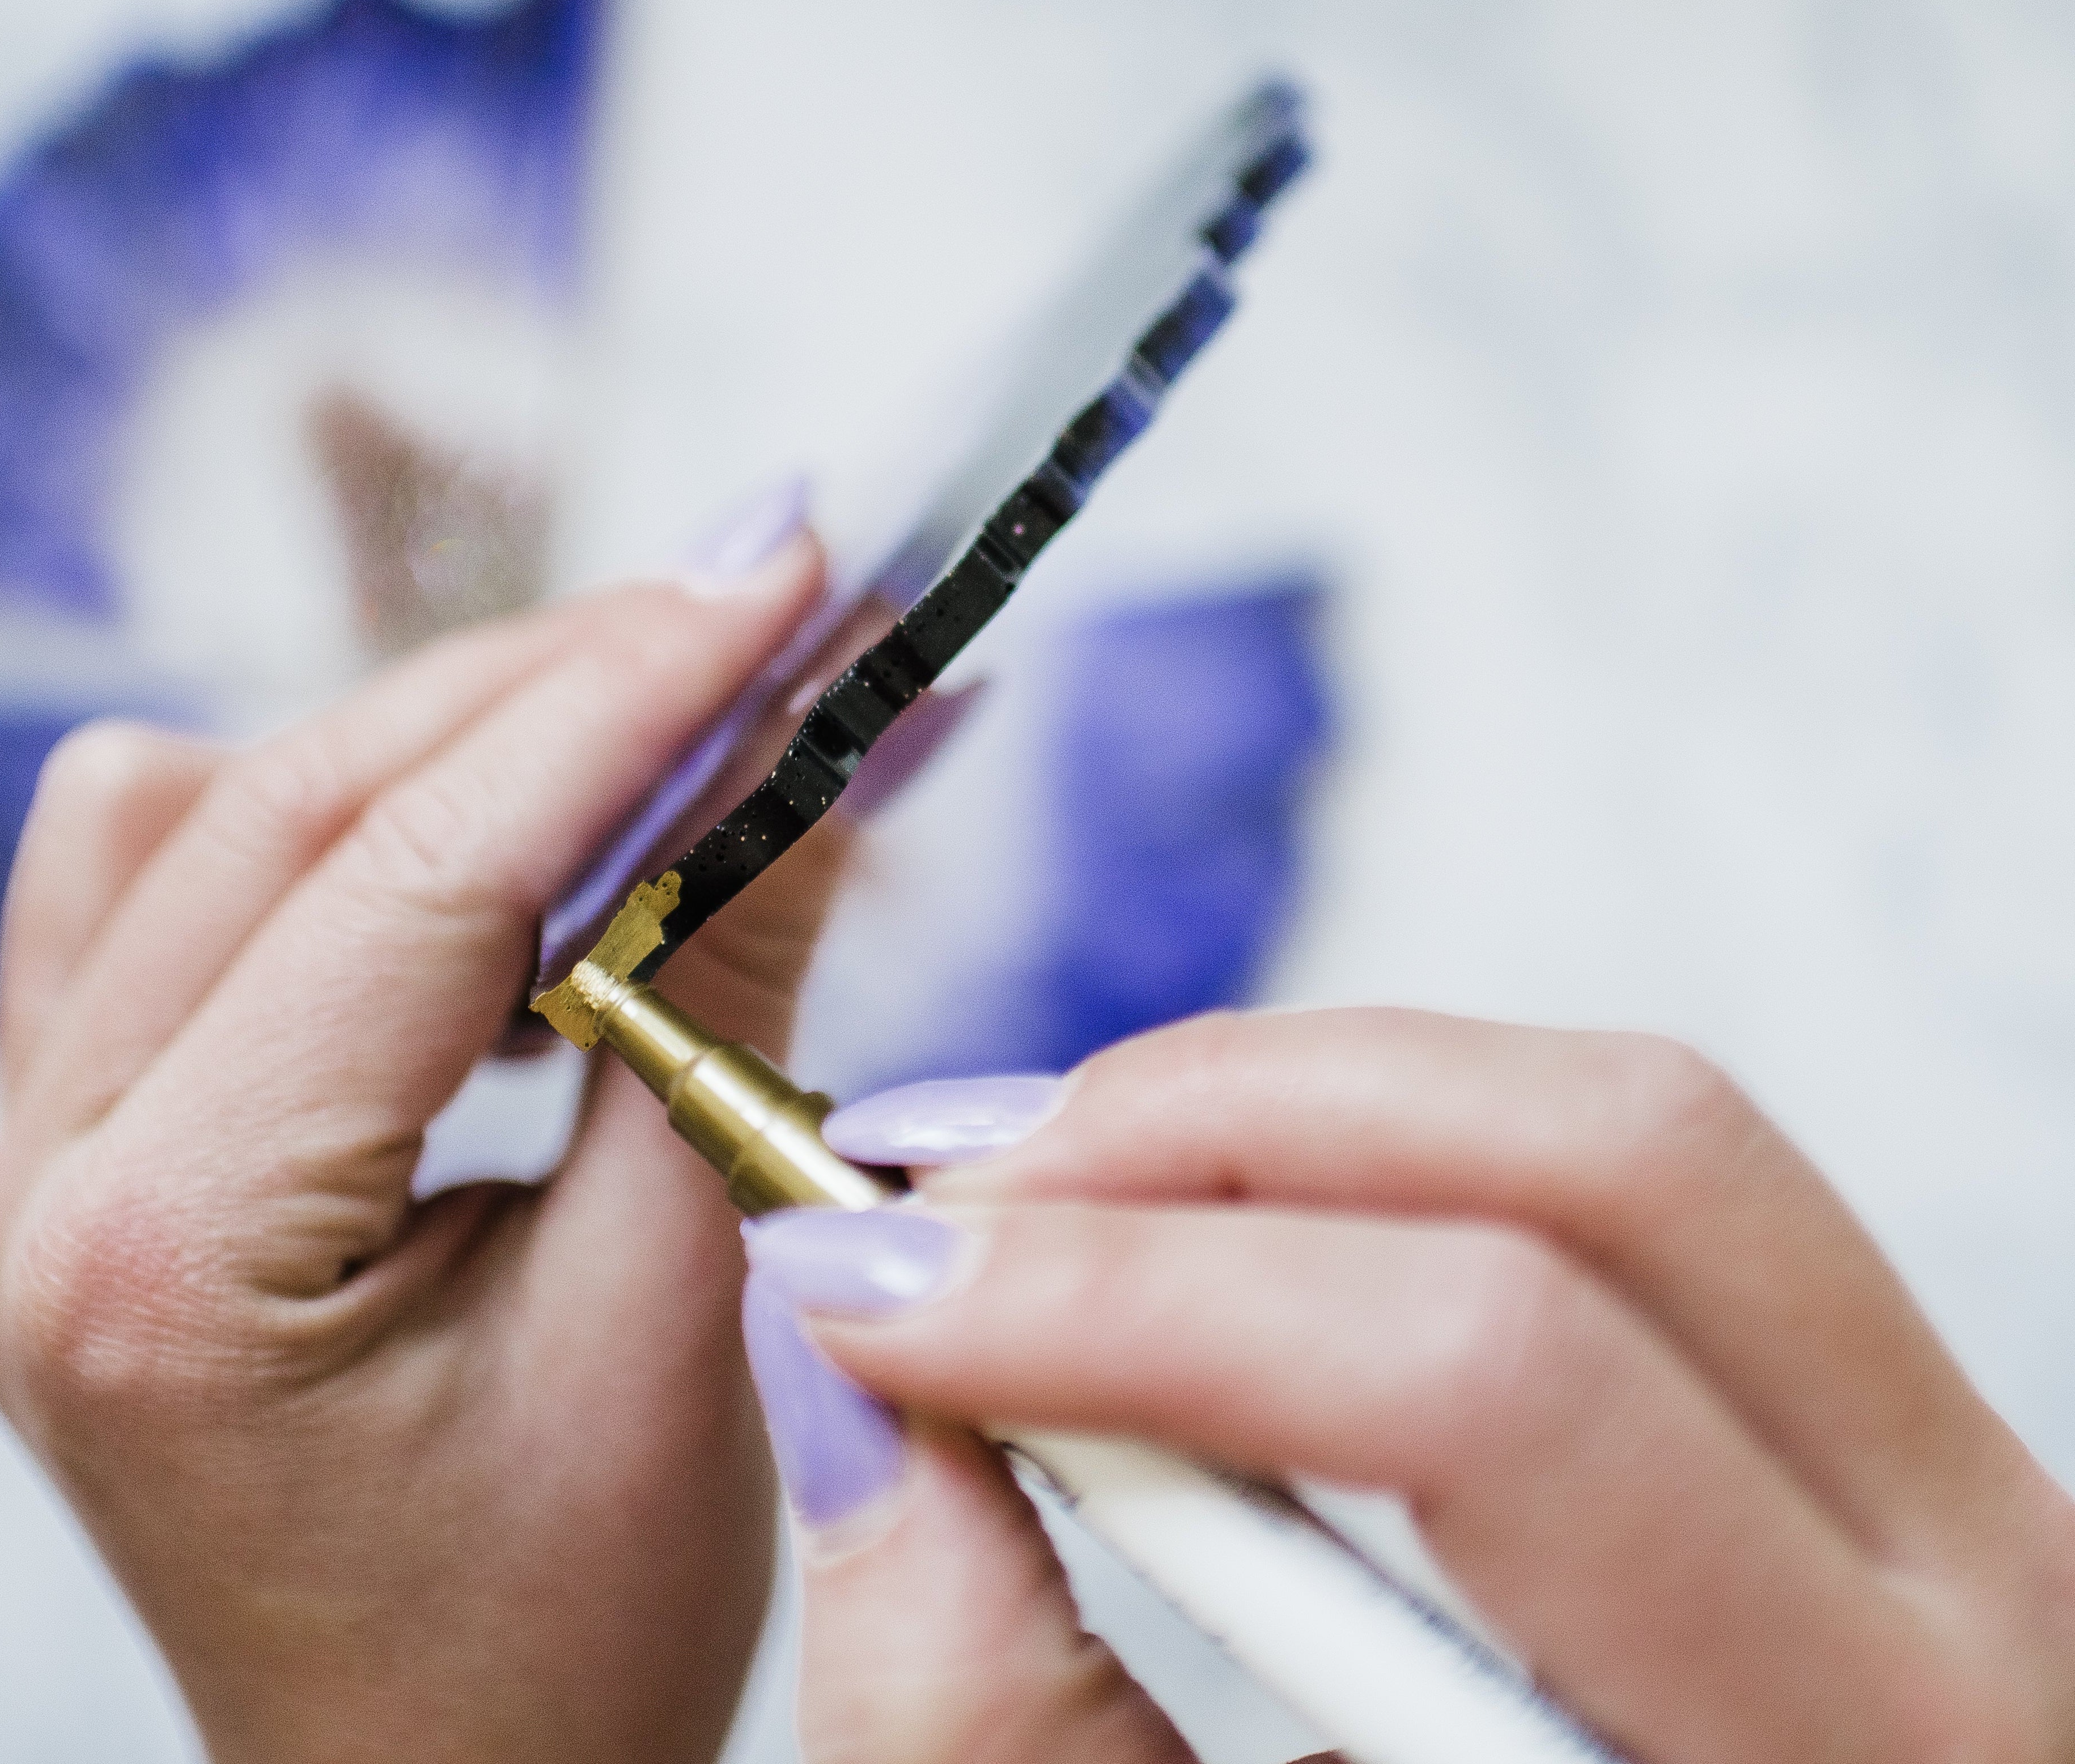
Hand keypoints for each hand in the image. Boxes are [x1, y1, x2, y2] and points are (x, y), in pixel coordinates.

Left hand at [0, 536, 837, 1763]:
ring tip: (661, 719)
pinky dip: (349, 817)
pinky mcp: (76, 1144)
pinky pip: (170, 885)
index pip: (418, 873)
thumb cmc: (558, 1637)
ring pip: (228, 810)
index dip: (627, 695)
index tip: (785, 575)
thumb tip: (816, 741)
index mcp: (167, 1262)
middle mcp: (35, 1192)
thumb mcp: (677, 1307)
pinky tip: (490, 831)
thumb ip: (721, 988)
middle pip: (308, 804)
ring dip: (456, 736)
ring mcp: (25, 1164)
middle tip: (767, 601)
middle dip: (564, 681)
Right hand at [742, 1009, 2074, 1762]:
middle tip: (949, 1193)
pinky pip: (1630, 1186)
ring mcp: (1957, 1482)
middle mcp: (1980, 1591)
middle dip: (1210, 1126)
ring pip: (1628, 1124)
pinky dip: (1377, 1150)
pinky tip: (1203, 1221)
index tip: (873, 1292)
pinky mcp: (1881, 1427)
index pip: (1493, 1381)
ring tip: (1050, 1184)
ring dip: (1290, 1103)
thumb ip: (994, 1721)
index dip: (1133, 1299)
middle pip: (1602, 1159)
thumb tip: (844, 1380)